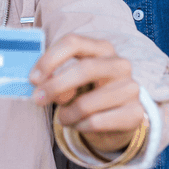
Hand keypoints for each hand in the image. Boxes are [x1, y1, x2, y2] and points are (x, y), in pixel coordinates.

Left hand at [29, 33, 144, 153]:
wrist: (115, 118)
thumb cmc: (87, 92)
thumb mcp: (69, 82)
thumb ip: (56, 80)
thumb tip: (42, 87)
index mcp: (102, 48)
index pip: (73, 42)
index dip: (49, 59)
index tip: (33, 78)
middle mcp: (120, 64)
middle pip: (84, 68)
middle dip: (55, 86)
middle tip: (37, 99)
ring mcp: (131, 88)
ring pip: (87, 103)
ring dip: (67, 115)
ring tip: (63, 118)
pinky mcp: (135, 112)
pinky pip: (96, 122)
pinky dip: (80, 126)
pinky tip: (80, 124)